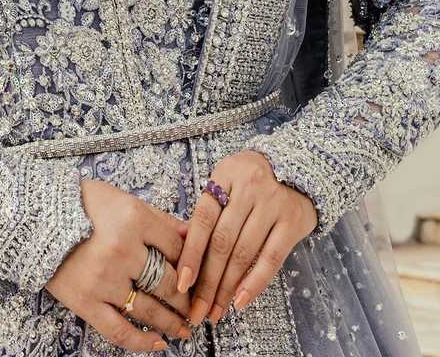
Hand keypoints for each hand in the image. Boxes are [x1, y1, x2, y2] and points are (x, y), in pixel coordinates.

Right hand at [46, 179, 193, 352]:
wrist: (35, 218)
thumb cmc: (82, 204)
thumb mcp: (124, 200)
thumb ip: (158, 218)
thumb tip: (190, 234)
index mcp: (134, 219)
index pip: (176, 248)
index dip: (190, 263)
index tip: (195, 274)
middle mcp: (122, 250)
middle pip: (168, 282)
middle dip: (186, 298)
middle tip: (196, 307)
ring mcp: (104, 279)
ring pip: (149, 309)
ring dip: (172, 323)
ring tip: (184, 329)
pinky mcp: (86, 302)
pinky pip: (119, 330)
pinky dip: (141, 342)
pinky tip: (158, 344)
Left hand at [175, 150, 317, 326]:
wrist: (299, 167)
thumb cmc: (251, 181)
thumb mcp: (226, 182)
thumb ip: (207, 212)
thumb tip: (179, 249)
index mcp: (225, 175)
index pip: (203, 219)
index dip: (190, 253)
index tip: (181, 284)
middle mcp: (249, 188)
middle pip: (222, 242)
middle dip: (207, 282)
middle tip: (196, 310)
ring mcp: (273, 203)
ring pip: (243, 254)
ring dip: (227, 288)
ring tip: (214, 311)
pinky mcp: (292, 221)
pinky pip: (271, 259)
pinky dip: (254, 283)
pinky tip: (240, 302)